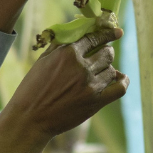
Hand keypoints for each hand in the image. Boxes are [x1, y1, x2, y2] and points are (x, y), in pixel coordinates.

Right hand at [0, 28, 128, 152]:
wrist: (30, 119)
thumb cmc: (31, 90)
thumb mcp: (41, 62)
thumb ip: (59, 47)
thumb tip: (73, 36)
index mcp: (67, 54)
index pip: (94, 38)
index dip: (106, 34)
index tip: (116, 33)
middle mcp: (82, 67)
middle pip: (107, 53)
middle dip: (105, 52)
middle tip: (101, 56)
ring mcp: (90, 85)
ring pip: (112, 70)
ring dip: (107, 70)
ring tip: (98, 73)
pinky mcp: (96, 102)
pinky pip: (120, 87)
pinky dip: (123, 81)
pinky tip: (120, 78)